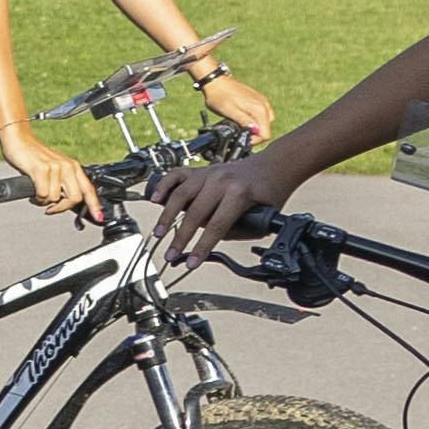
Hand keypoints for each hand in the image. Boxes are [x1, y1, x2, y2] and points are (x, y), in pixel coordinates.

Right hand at [7, 140, 99, 225]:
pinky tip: (32, 192)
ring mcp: (55, 167)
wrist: (19, 140)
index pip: (88, 189)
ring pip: (56, 198)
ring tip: (37, 194)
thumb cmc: (34, 157)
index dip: (94, 205)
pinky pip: (43, 194)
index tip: (98, 217)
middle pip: (75, 197)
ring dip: (44, 201)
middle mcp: (67, 166)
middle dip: (62, 207)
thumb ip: (63, 183)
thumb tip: (66, 202)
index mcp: (73, 167)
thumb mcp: (55, 169)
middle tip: (51, 209)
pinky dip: (36, 198)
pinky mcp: (41, 169)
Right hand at [149, 151, 284, 259]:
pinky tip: (155, 199)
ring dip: (167, 216)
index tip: (191, 263)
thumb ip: (238, 229)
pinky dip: (163, 186)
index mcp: (239, 193)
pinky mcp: (201, 169)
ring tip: (159, 233)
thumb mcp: (264, 215)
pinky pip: (176, 174)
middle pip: (194, 213)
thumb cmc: (270, 191)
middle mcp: (221, 181)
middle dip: (180, 238)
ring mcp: (209, 173)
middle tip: (170, 254)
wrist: (274, 165)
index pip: (216, 226)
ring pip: (180, 194)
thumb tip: (214, 242)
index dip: (201, 247)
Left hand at [201, 69, 279, 141]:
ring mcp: (262, 101)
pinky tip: (243, 118)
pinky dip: (254, 119)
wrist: (216, 81)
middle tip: (239, 132)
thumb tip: (255, 131)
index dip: (255, 140)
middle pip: (266, 129)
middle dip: (254, 134)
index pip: (265, 134)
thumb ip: (244, 122)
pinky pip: (262, 114)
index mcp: (259, 110)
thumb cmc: (219, 96)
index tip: (242, 138)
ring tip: (240, 125)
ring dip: (254, 127)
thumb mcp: (229, 112)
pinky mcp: (258, 99)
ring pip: (265, 122)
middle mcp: (264, 105)